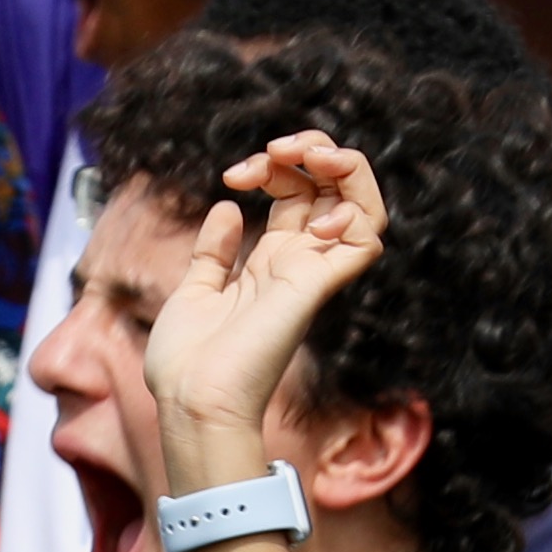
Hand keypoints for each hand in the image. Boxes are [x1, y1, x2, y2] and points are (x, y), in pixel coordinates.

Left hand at [144, 131, 384, 452]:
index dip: (274, 168)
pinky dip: (353, 211)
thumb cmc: (185, 362)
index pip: (298, 193)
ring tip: (311, 156)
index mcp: (269, 261)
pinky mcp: (318, 286)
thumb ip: (213, 252)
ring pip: (366, 204)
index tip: (234, 175)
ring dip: (347, 168)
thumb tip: (227, 208)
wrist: (189, 401)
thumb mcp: (192, 291)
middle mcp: (298, 262)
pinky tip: (315, 216)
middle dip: (313, 151)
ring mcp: (312, 272)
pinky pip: (366, 238)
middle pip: (334, 187)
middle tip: (273, 150)